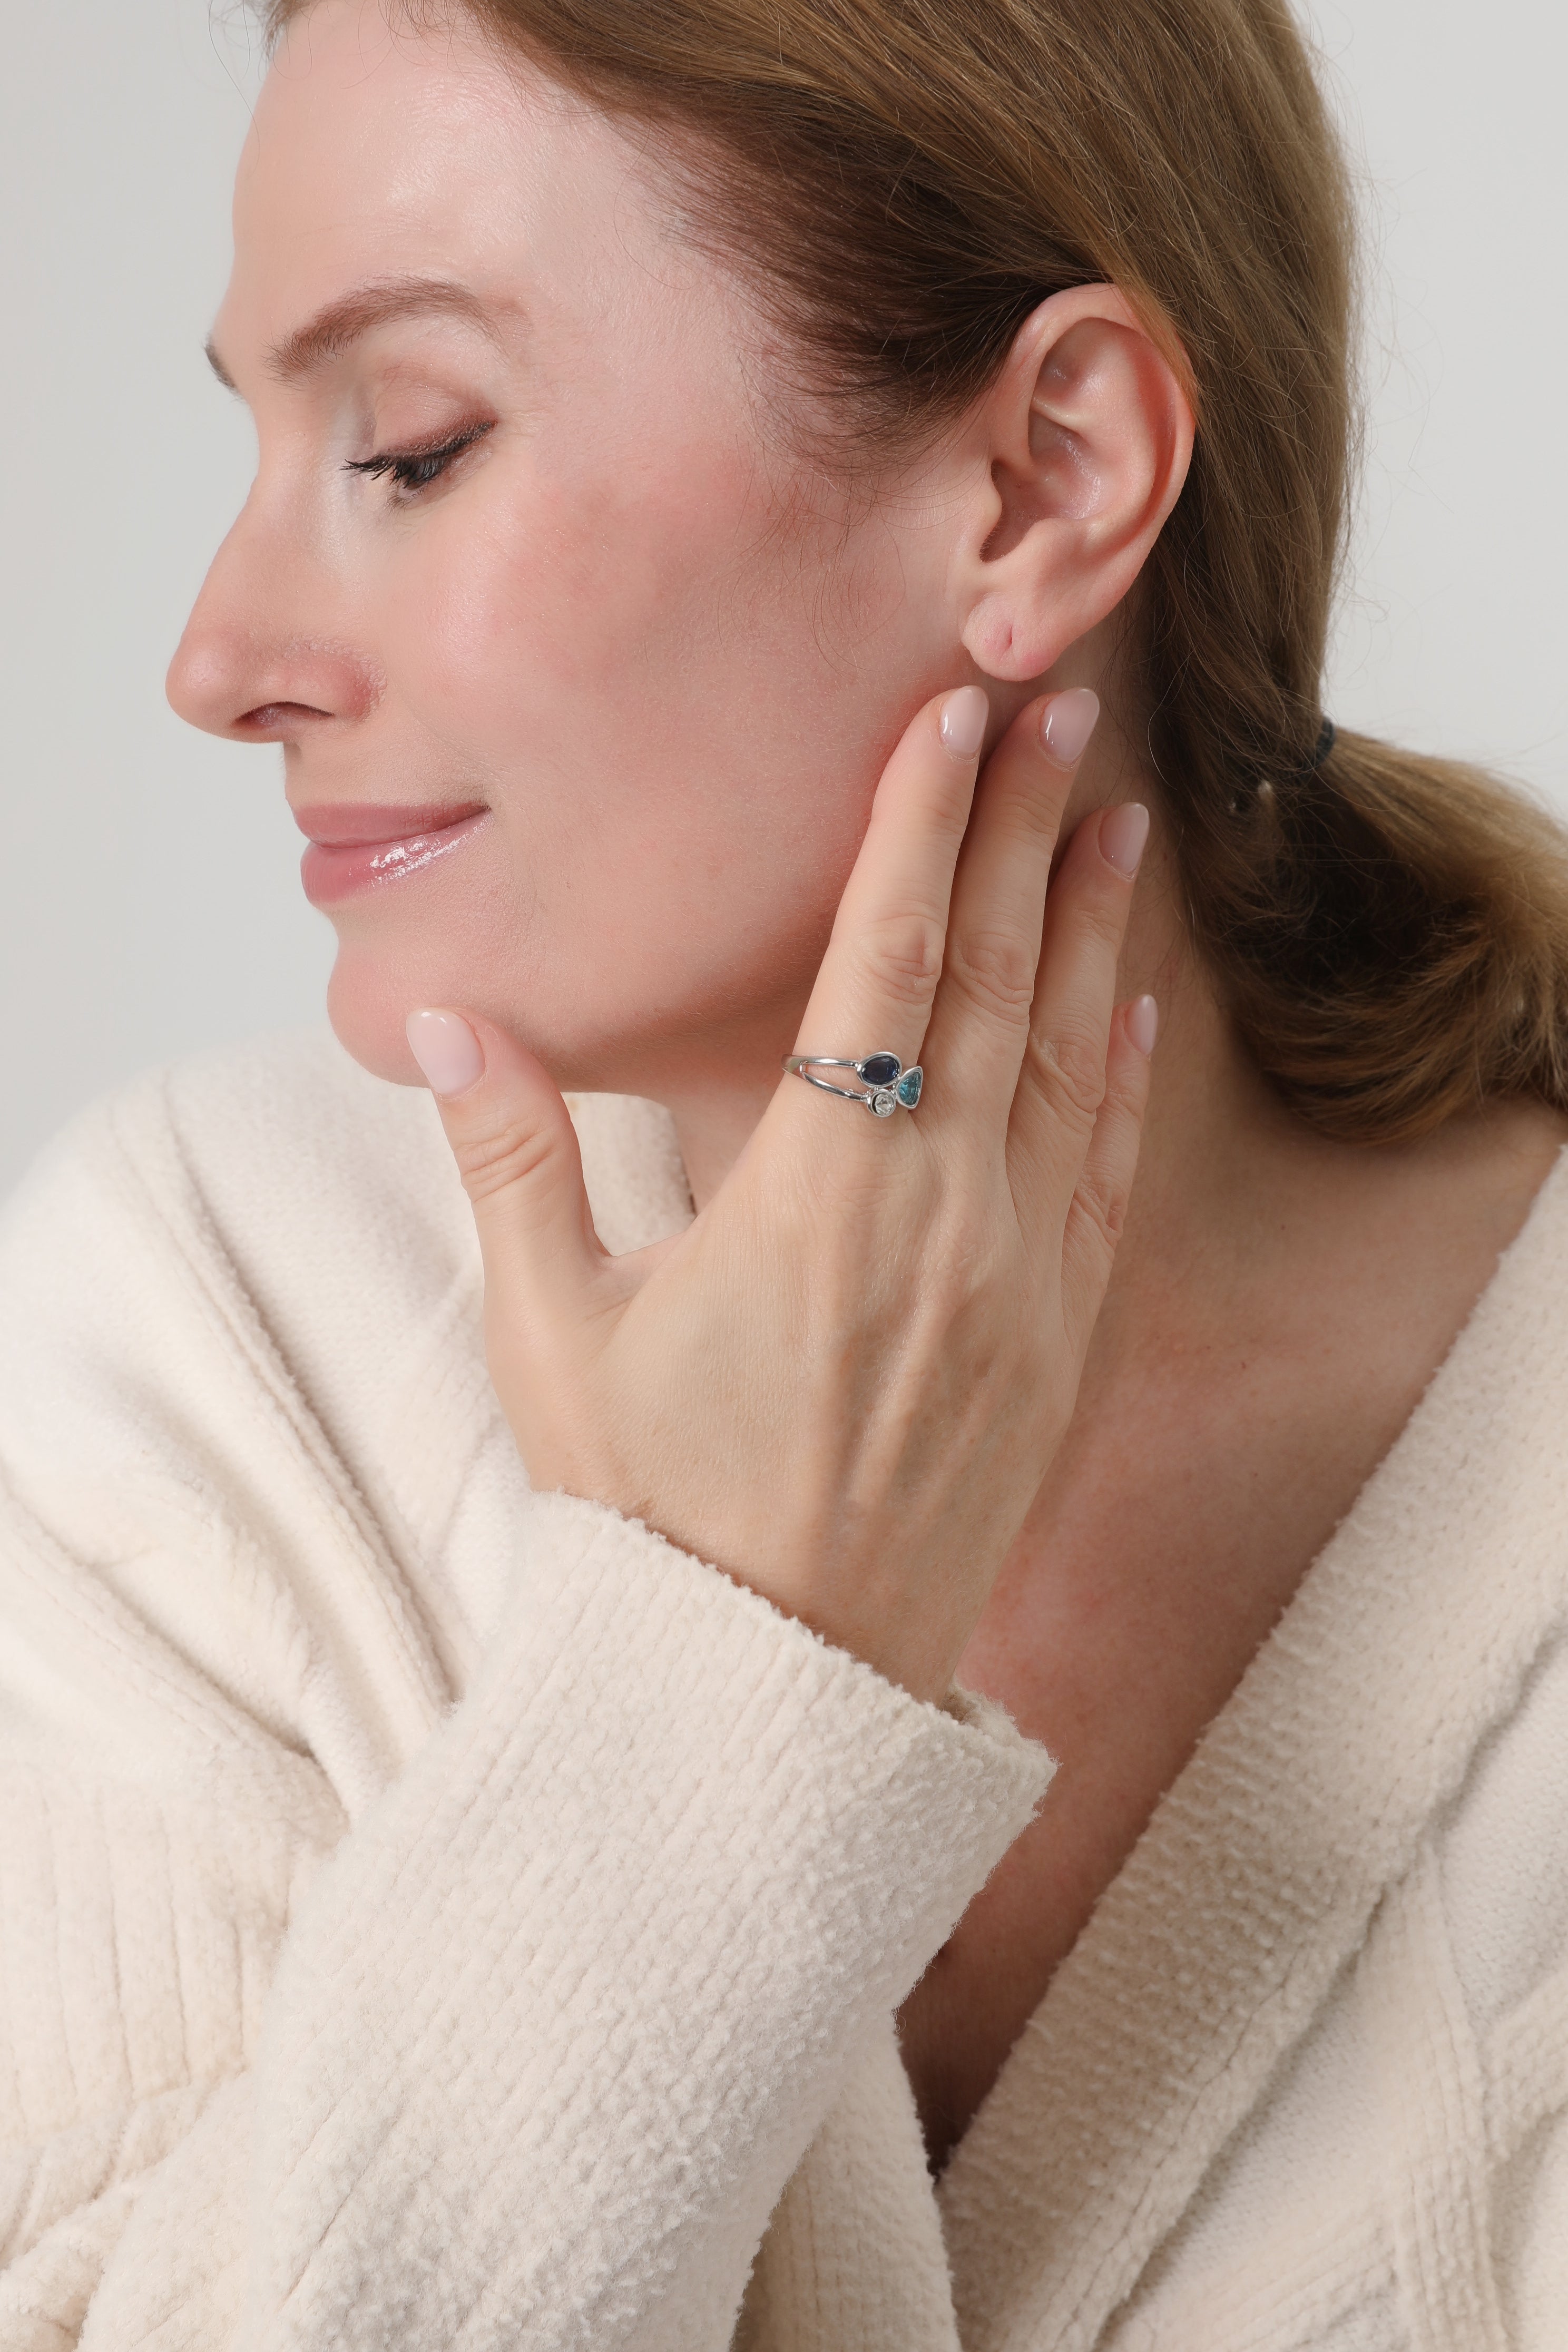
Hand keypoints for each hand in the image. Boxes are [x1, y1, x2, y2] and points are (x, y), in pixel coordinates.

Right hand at [407, 685, 1153, 1702]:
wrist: (773, 1685)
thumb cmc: (653, 1514)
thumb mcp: (553, 1335)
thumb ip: (509, 1161)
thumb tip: (445, 1021)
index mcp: (819, 1194)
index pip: (883, 962)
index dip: (920, 826)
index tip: (953, 717)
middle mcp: (942, 1217)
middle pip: (994, 982)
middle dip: (1023, 833)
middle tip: (1057, 711)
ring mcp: (1016, 1284)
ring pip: (1069, 1066)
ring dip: (1093, 936)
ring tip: (1116, 822)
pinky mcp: (1055, 1351)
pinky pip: (1105, 1183)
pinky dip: (1121, 1086)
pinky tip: (1134, 1018)